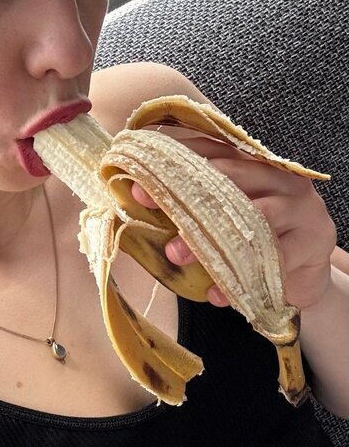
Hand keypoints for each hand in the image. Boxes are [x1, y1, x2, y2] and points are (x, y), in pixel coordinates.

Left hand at [130, 132, 336, 310]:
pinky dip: (239, 279)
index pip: (210, 151)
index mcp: (252, 161)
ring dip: (209, 238)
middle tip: (146, 209)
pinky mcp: (312, 240)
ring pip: (252, 215)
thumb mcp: (224, 216)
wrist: (303, 273)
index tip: (136, 178)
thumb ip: (193, 205)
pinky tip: (215, 295)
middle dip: (183, 194)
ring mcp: (299, 206)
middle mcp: (277, 176)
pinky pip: (271, 259)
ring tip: (175, 254)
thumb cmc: (253, 240)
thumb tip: (135, 202)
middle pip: (228, 178)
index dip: (172, 162)